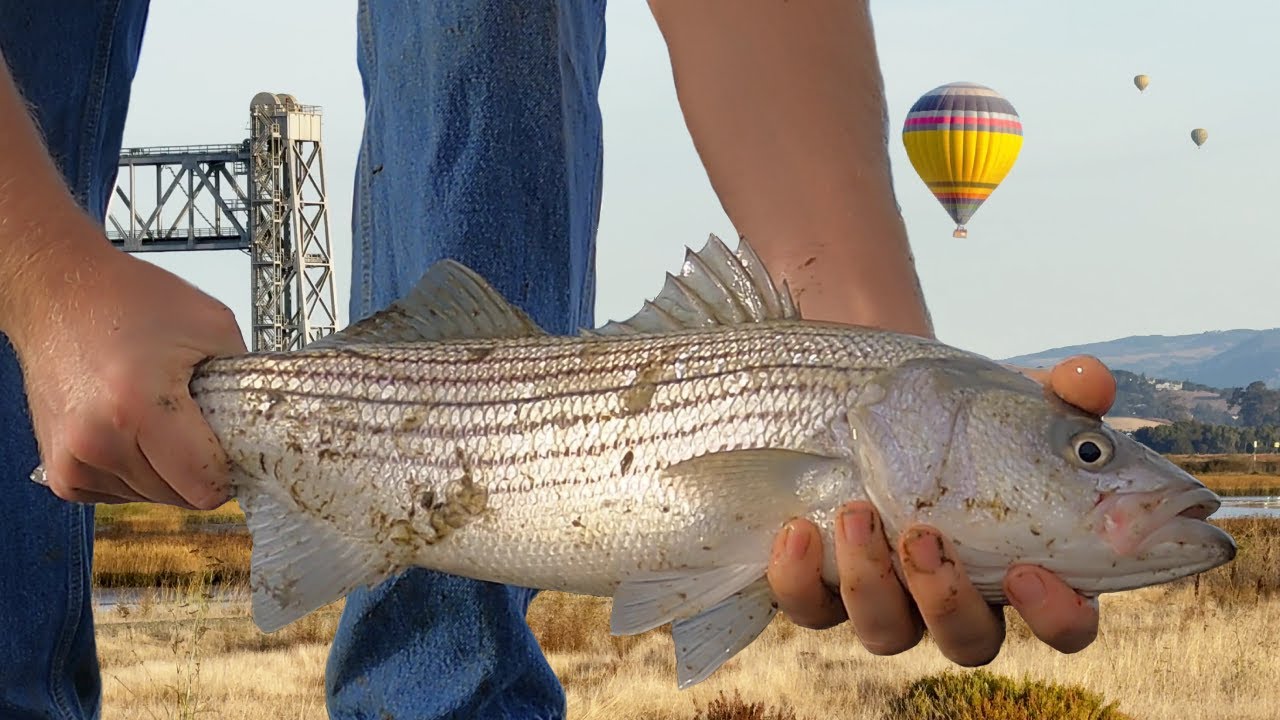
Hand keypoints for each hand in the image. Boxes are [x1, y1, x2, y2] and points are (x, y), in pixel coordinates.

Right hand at [13, 218, 245, 508]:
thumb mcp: (214, 326)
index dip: (228, 468)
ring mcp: (72, 461)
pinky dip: (136, 470)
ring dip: (166, 468)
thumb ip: (246, 386)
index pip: (205, 487)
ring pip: (153, 497)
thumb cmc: (132, 301)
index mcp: (137, 408)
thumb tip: (265, 434)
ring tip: (155, 414)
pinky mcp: (59, 471)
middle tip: (193, 418)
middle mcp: (97, 442)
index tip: (230, 440)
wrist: (57, 293)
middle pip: (181, 496)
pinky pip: (121, 492)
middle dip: (198, 465)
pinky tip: (131, 428)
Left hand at [765, 355, 1115, 665]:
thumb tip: (1090, 380)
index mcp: (1022, 566)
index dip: (1056, 616)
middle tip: (924, 536)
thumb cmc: (963, 414)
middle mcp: (957, 598)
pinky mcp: (823, 587)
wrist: (873, 399)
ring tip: (855, 510)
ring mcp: (888, 598)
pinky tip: (798, 527)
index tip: (1029, 572)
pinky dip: (799, 576)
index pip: (1065, 625)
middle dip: (947, 600)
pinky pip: (810, 607)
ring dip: (870, 580)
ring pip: (886, 633)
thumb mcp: (1012, 397)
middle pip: (968, 643)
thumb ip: (1062, 391)